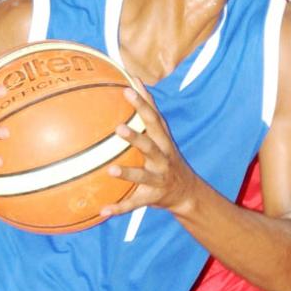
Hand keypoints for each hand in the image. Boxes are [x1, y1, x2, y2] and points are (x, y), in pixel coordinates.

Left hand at [100, 80, 196, 218]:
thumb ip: (149, 111)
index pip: (153, 118)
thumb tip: (135, 81)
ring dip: (128, 173)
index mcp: (163, 141)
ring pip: (143, 175)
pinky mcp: (152, 197)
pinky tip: (103, 210)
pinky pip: (134, 203)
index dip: (142, 103)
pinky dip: (119, 208)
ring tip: (111, 169)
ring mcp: (158, 179)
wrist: (187, 192)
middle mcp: (163, 158)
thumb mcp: (162, 135)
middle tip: (118, 128)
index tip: (128, 88)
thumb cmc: (167, 157)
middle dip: (136, 138)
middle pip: (150, 146)